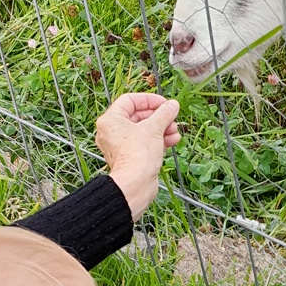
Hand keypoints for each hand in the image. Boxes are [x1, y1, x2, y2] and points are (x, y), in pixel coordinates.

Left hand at [95, 93, 181, 219]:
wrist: (135, 185)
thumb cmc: (137, 156)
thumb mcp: (154, 128)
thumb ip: (164, 113)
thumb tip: (172, 105)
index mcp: (111, 120)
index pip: (129, 100)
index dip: (149, 99)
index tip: (164, 103)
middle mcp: (112, 132)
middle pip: (138, 116)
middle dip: (158, 116)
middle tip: (172, 117)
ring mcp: (121, 146)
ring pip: (143, 131)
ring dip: (161, 128)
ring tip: (175, 130)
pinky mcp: (130, 158)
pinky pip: (144, 143)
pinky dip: (158, 140)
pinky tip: (173, 140)